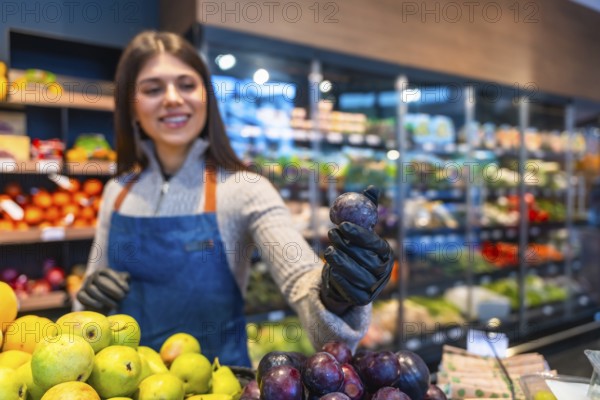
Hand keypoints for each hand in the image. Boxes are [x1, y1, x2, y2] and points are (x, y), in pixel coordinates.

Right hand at [76, 268, 129, 310]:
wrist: (104, 302)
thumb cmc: (116, 290)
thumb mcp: (123, 282)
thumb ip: (125, 278)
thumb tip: (125, 278)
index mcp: (102, 271)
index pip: (109, 273)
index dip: (118, 281)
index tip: (128, 291)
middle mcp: (92, 276)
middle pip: (100, 281)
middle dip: (112, 290)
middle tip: (122, 297)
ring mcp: (85, 285)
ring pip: (91, 289)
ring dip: (104, 298)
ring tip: (115, 305)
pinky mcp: (80, 295)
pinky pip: (82, 297)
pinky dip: (92, 302)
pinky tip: (102, 306)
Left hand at [321, 186, 393, 313]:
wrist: (342, 276)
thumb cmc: (352, 248)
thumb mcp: (357, 230)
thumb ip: (365, 210)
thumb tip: (372, 188)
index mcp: (386, 254)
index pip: (375, 244)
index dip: (359, 234)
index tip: (342, 225)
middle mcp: (383, 272)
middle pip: (366, 259)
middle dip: (347, 245)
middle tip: (331, 234)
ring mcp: (374, 288)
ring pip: (358, 275)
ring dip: (341, 262)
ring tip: (328, 250)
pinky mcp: (362, 300)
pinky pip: (352, 291)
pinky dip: (341, 281)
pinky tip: (331, 270)